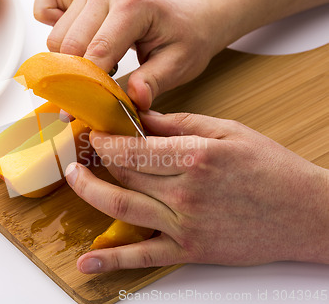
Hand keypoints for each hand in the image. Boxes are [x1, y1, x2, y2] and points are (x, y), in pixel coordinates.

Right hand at [34, 0, 218, 109]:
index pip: (98, 52)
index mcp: (132, 6)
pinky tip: (71, 40)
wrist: (189, 15)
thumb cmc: (185, 37)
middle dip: (75, 78)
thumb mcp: (180, 64)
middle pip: (68, 46)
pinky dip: (49, 22)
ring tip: (97, 66)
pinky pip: (46, 0)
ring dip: (68, 59)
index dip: (87, 87)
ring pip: (56, 36)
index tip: (82, 112)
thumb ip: (154, 81)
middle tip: (95, 93)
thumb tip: (135, 99)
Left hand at [65, 111, 328, 272]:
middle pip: (123, 174)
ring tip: (73, 179)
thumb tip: (140, 117)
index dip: (104, 139)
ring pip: (122, 208)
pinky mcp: (190, 250)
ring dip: (89, 193)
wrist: (306, 214)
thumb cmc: (271, 168)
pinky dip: (112, 261)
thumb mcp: (227, 131)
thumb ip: (178, 123)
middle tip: (80, 149)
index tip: (93, 132)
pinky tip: (87, 262)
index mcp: (195, 156)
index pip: (132, 148)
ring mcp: (185, 225)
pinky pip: (143, 257)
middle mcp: (185, 192)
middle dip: (95, 158)